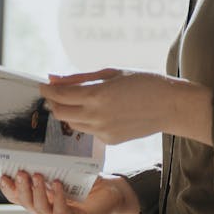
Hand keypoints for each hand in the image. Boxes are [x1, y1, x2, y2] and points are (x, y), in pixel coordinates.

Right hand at [0, 171, 138, 213]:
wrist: (114, 193)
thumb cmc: (90, 182)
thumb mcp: (69, 170)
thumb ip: (55, 164)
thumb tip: (39, 147)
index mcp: (44, 198)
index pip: (21, 197)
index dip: (10, 189)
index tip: (3, 176)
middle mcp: (49, 209)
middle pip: (27, 203)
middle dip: (21, 189)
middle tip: (20, 173)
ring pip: (41, 209)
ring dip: (37, 192)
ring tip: (37, 175)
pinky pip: (62, 212)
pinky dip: (58, 198)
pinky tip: (57, 185)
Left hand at [39, 68, 211, 145]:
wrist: (171, 106)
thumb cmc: (144, 82)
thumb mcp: (112, 73)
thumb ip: (80, 77)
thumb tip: (54, 78)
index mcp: (97, 95)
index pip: (60, 95)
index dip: (47, 90)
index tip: (43, 85)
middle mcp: (96, 116)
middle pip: (61, 113)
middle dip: (53, 103)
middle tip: (53, 94)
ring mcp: (103, 131)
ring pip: (73, 124)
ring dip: (68, 113)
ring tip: (73, 101)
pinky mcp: (110, 141)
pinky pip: (90, 131)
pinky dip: (87, 121)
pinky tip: (98, 111)